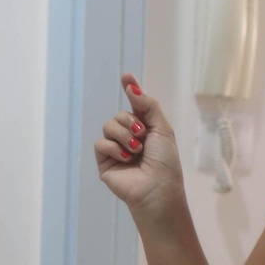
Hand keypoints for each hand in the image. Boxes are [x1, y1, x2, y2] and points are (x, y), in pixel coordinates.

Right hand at [93, 74, 185, 214]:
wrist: (156, 189)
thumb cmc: (165, 163)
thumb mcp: (162, 129)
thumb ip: (147, 105)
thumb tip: (132, 85)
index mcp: (145, 129)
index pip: (135, 105)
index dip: (130, 89)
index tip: (126, 76)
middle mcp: (129, 137)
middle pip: (119, 114)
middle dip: (130, 122)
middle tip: (142, 135)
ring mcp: (116, 149)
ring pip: (108, 126)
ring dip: (124, 136)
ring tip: (135, 151)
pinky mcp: (104, 161)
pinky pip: (100, 143)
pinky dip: (114, 148)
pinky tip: (126, 158)